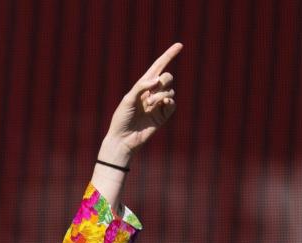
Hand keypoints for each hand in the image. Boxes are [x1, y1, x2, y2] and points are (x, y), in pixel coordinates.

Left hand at [101, 43, 181, 161]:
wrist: (124, 139)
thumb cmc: (121, 118)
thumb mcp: (128, 99)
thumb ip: (141, 87)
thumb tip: (157, 79)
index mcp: (142, 86)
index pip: (158, 67)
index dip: (168, 56)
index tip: (179, 45)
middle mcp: (152, 93)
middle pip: (168, 77)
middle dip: (163, 81)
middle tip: (151, 93)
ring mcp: (159, 104)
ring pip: (170, 90)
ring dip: (160, 96)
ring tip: (149, 106)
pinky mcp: (164, 115)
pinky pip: (173, 103)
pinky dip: (168, 102)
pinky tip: (160, 107)